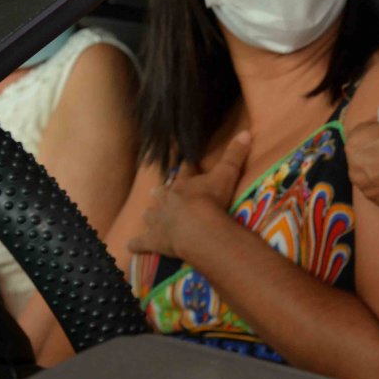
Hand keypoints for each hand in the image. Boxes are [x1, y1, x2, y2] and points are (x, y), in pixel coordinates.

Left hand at [128, 131, 251, 258]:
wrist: (197, 228)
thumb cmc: (212, 200)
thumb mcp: (227, 174)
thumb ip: (235, 155)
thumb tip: (246, 132)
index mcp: (182, 184)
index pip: (185, 170)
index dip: (186, 165)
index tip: (186, 161)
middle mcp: (166, 200)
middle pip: (160, 193)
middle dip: (160, 193)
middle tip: (158, 192)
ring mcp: (157, 221)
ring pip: (148, 216)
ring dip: (150, 216)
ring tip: (149, 216)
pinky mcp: (153, 241)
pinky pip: (140, 243)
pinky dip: (136, 245)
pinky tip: (132, 246)